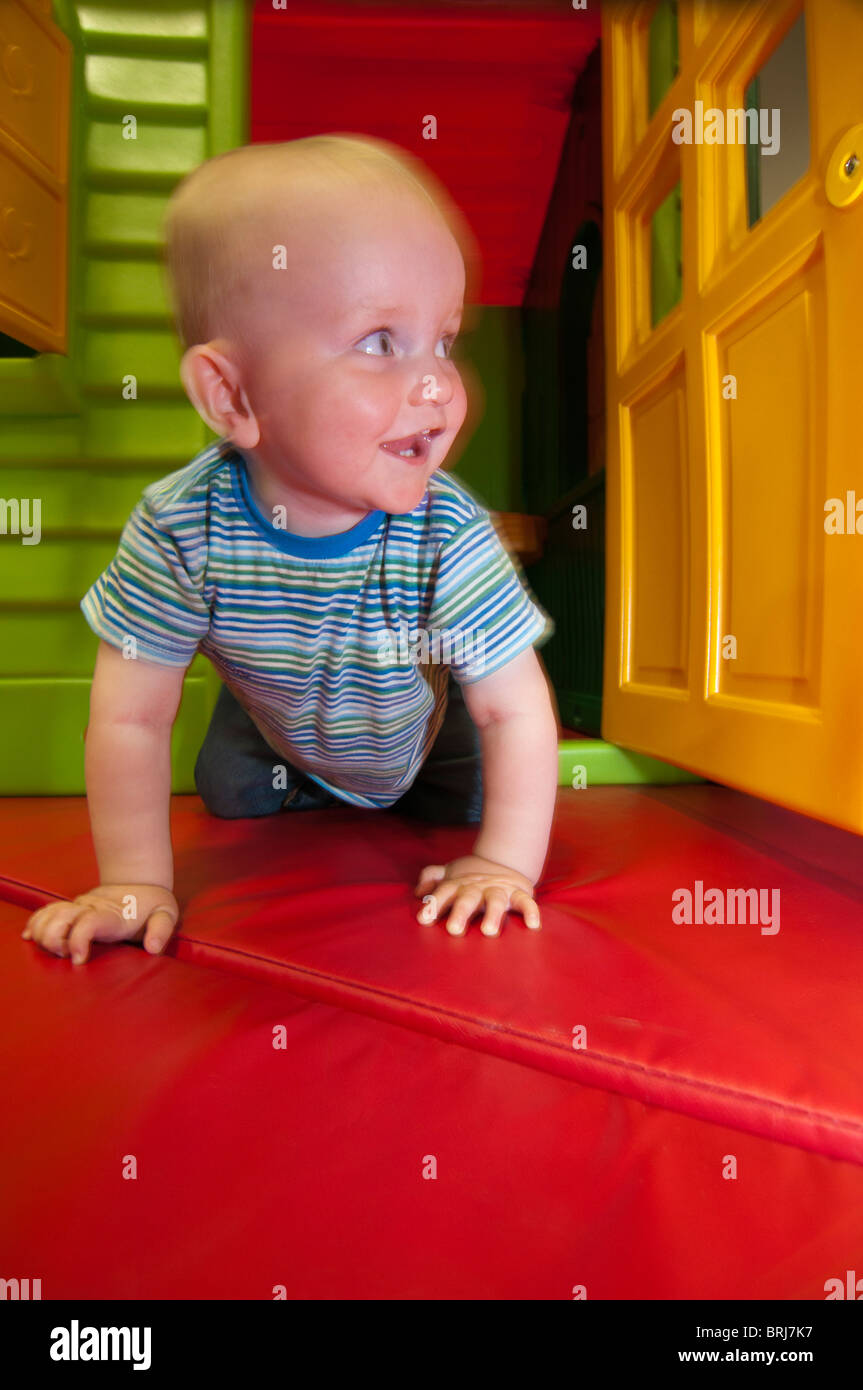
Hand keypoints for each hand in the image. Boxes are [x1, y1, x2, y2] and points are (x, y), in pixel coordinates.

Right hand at [22, 883, 179, 964]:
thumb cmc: (153, 903)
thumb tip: (152, 949)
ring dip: (43, 932)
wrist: (140, 880)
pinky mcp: (72, 908)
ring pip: (50, 914)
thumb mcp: (166, 913)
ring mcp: (79, 907)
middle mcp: (91, 908)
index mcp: (113, 915)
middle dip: (54, 939)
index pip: (89, 922)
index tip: (78, 960)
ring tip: (52, 949)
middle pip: (60, 918)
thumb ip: (161, 930)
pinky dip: (36, 922)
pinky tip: (30, 936)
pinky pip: (48, 911)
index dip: (79, 939)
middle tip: (65, 956)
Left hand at [414, 855, 540, 936]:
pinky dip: (531, 911)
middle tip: (454, 930)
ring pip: (496, 901)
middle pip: (468, 899)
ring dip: (493, 915)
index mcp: (459, 885)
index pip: (444, 893)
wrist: (505, 858)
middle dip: (461, 913)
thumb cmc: (471, 876)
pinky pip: (526, 902)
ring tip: (489, 931)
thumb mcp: (450, 873)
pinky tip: (533, 926)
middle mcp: (477, 888)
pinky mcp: (518, 893)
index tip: (424, 919)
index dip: (434, 905)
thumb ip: (432, 878)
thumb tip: (419, 892)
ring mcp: (498, 890)